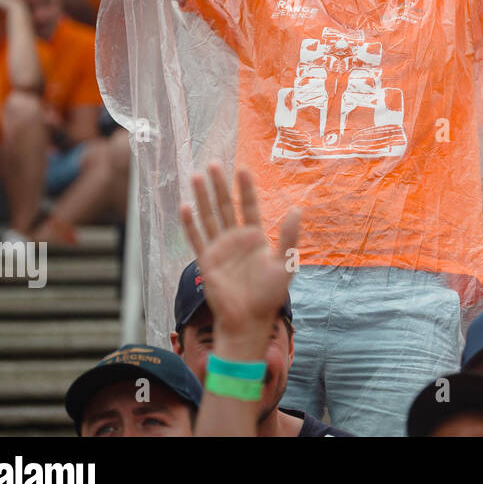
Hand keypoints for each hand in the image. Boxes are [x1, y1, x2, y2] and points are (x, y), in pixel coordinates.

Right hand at [179, 163, 300, 358]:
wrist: (249, 320)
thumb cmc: (269, 294)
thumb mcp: (285, 263)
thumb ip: (289, 236)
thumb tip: (297, 209)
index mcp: (256, 237)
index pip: (249, 206)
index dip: (245, 188)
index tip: (243, 168)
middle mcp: (236, 239)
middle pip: (225, 206)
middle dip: (220, 186)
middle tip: (214, 163)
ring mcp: (220, 249)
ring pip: (209, 217)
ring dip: (203, 197)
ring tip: (197, 176)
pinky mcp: (206, 261)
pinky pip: (196, 239)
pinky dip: (190, 224)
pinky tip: (184, 206)